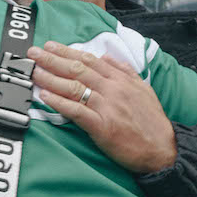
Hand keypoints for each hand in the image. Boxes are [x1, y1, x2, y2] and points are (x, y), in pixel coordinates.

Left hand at [27, 41, 177, 173]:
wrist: (163, 150)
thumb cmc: (152, 122)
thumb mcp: (143, 89)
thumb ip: (125, 71)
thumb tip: (106, 56)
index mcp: (121, 80)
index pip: (90, 60)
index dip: (68, 51)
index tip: (51, 46)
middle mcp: (113, 90)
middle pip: (78, 69)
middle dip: (53, 59)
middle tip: (33, 53)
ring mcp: (107, 107)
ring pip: (74, 87)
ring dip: (51, 78)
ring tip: (34, 71)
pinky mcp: (103, 127)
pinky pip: (77, 111)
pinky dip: (59, 102)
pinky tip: (45, 96)